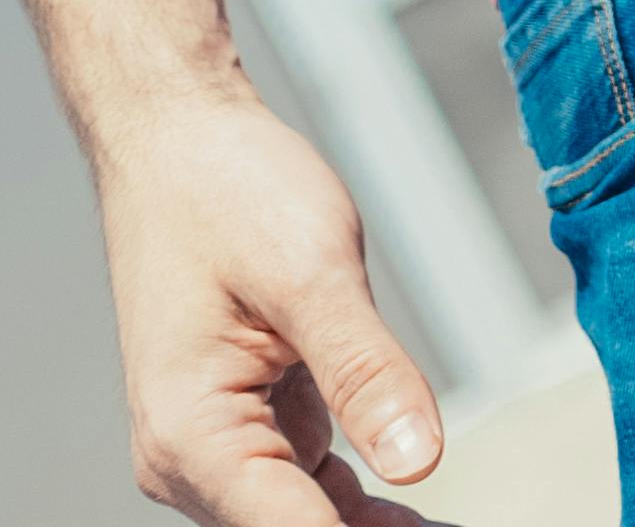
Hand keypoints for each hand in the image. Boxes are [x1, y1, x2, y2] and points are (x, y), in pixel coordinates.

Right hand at [93, 79, 441, 524]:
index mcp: (192, 436)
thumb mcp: (314, 272)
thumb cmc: (228, 192)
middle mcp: (189, 460)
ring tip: (454, 526)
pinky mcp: (246, 424)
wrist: (179, 145)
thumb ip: (366, 372)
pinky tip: (416, 517)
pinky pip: (305, 489)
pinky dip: (357, 505)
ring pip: (302, 521)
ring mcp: (216, 446)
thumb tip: (422, 462)